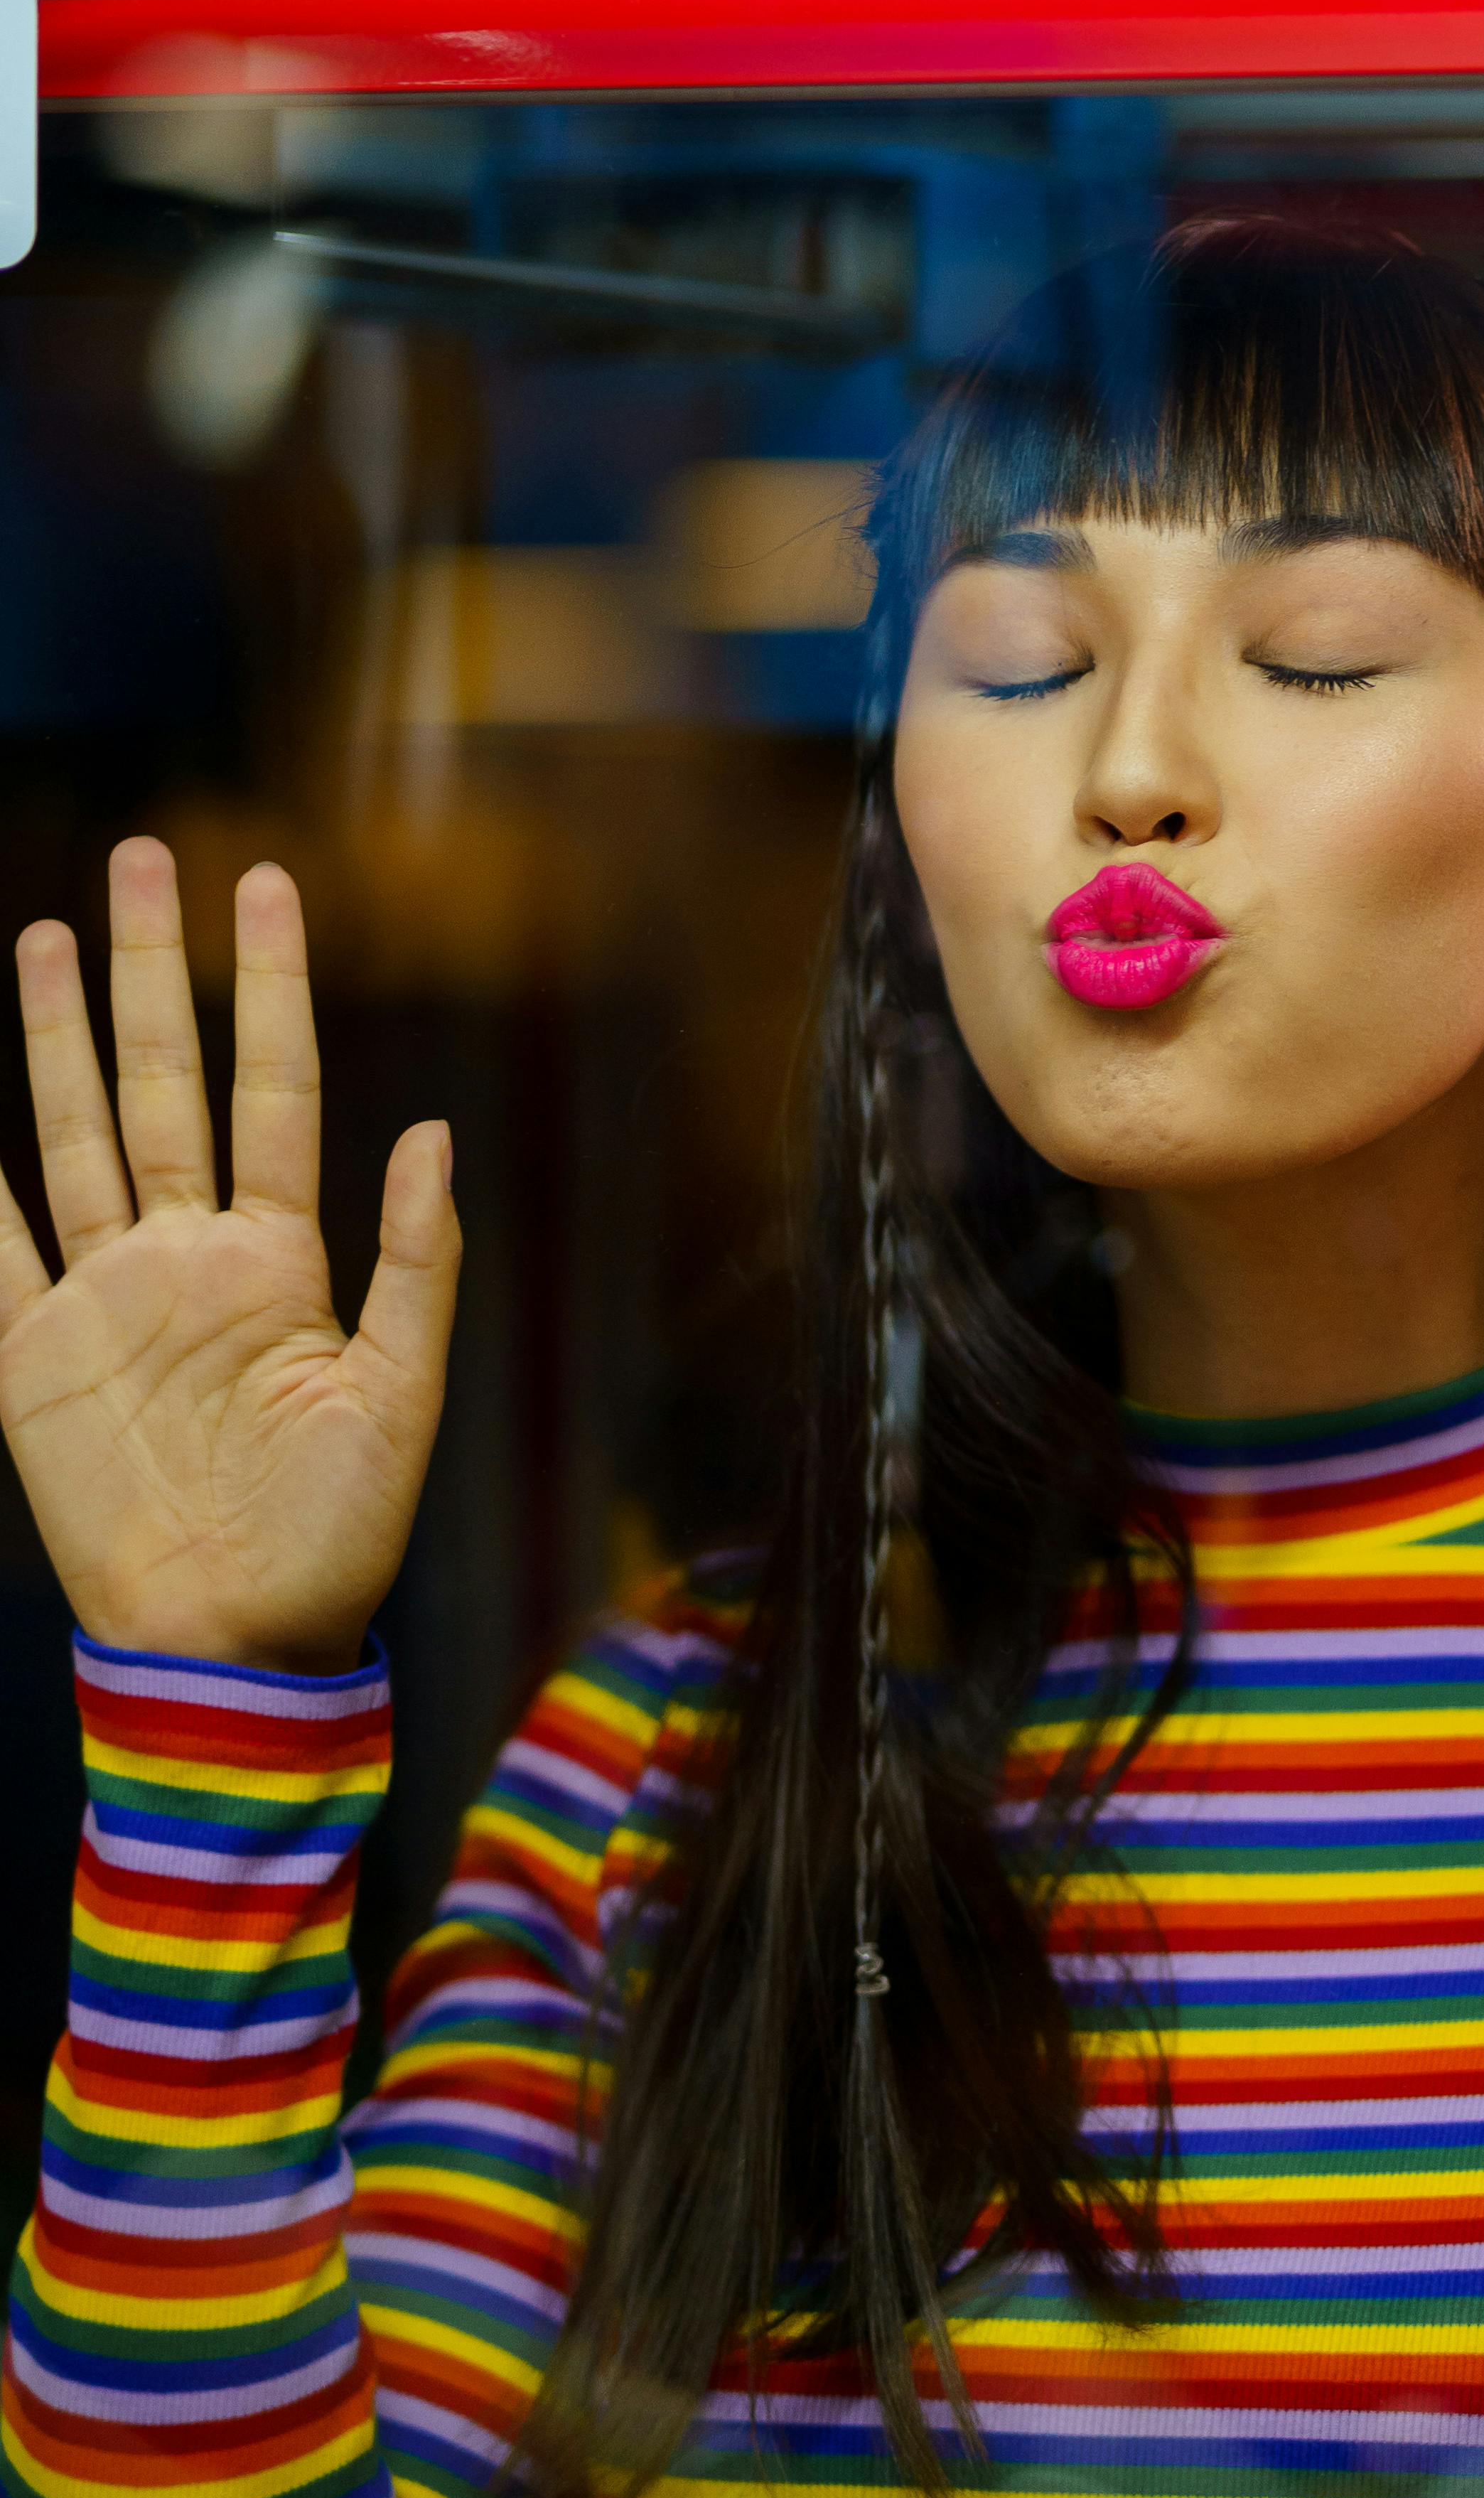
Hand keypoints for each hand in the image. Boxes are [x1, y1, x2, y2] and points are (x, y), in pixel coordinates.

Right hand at [0, 839, 458, 1673]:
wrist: (238, 1642)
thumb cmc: (337, 1536)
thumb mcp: (401, 1395)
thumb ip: (414, 1260)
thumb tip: (432, 1129)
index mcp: (279, 1260)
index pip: (274, 1088)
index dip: (270, 986)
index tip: (269, 883)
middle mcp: (188, 1257)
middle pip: (165, 1080)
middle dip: (152, 969)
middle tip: (143, 855)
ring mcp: (107, 1299)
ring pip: (75, 1132)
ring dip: (58, 1036)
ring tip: (43, 935)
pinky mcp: (37, 1358)